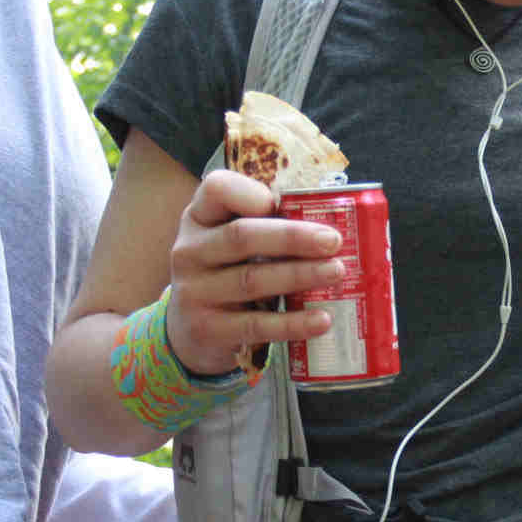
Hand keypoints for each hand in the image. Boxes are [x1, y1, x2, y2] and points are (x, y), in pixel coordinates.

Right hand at [163, 170, 345, 376]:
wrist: (185, 332)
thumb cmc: (224, 274)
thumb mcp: (228, 243)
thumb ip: (262, 227)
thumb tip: (328, 226)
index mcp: (198, 219)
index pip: (218, 189)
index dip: (253, 193)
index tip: (288, 203)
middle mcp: (189, 252)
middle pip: (241, 236)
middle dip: (292, 237)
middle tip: (333, 241)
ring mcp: (194, 292)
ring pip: (252, 280)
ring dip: (299, 275)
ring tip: (336, 273)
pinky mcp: (206, 331)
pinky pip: (256, 326)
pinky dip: (293, 323)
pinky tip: (322, 320)